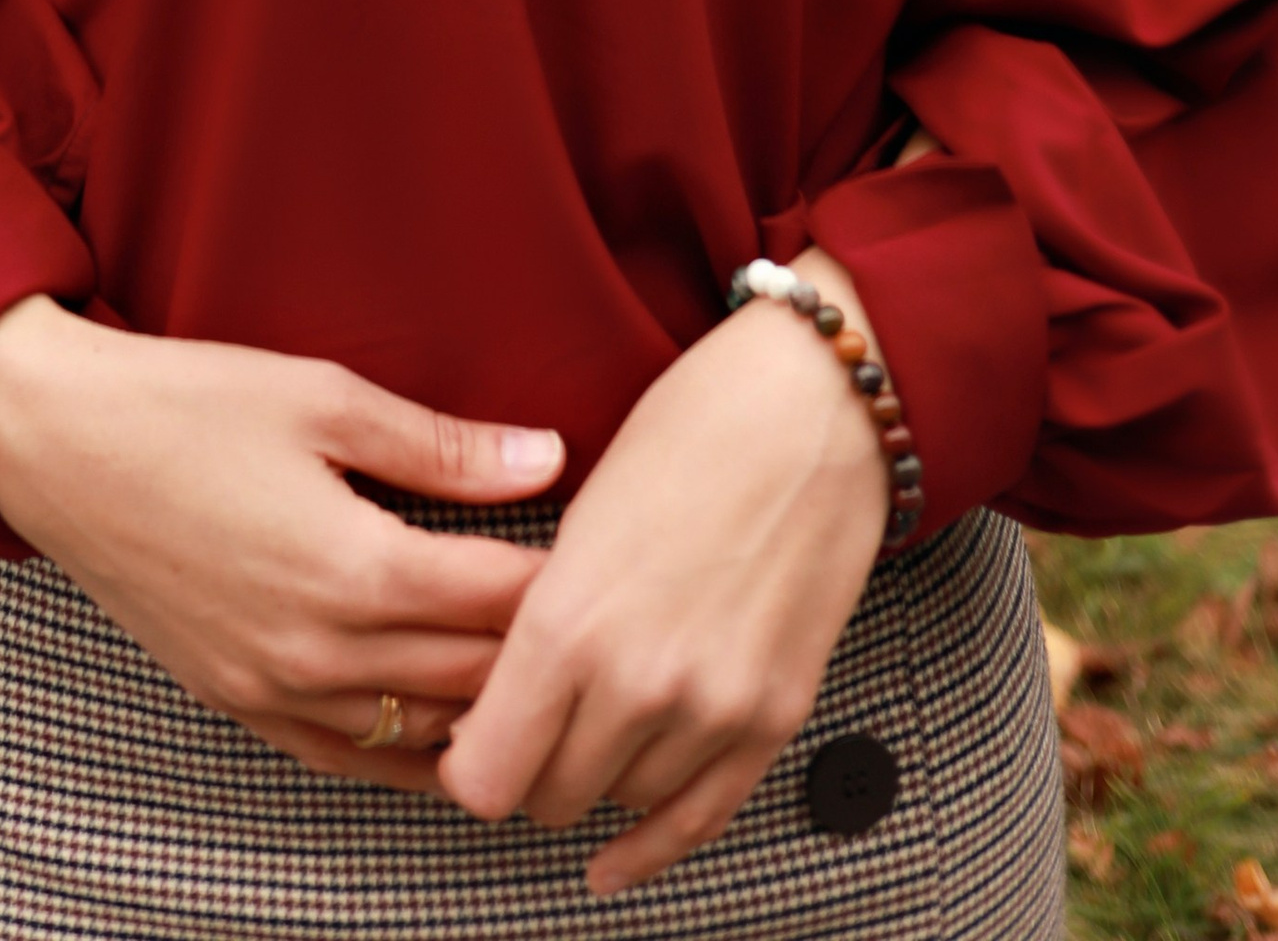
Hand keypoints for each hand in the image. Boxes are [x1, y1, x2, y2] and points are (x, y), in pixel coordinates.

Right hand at [0, 297, 564, 787]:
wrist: (60, 446)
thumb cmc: (191, 403)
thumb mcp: (324, 399)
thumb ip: (444, 447)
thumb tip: (550, 456)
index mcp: (353, 568)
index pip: (501, 603)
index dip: (567, 585)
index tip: (613, 560)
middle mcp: (320, 651)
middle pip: (474, 680)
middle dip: (544, 657)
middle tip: (600, 626)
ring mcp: (277, 691)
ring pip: (423, 736)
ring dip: (486, 711)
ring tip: (547, 681)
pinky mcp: (242, 705)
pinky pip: (354, 760)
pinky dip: (415, 752)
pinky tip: (455, 730)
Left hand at [438, 260, 888, 896]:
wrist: (811, 410)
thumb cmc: (685, 433)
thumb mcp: (578, 516)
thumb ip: (539, 619)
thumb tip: (497, 698)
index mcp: (568, 622)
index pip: (485, 774)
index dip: (467, 763)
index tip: (466, 739)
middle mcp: (638, 684)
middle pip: (548, 798)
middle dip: (528, 771)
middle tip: (525, 729)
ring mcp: (712, 709)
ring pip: (619, 805)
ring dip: (596, 777)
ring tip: (587, 729)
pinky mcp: (773, 719)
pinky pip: (699, 822)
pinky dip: (650, 849)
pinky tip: (613, 867)